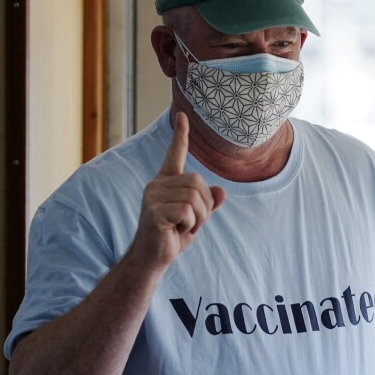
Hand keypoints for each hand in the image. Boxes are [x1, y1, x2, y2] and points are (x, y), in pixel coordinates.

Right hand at [127, 112, 224, 273]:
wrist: (152, 259)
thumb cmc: (171, 237)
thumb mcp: (195, 218)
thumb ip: (207, 204)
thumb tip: (222, 191)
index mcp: (165, 182)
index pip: (174, 154)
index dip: (180, 135)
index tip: (182, 116)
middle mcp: (156, 184)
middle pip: (198, 182)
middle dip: (204, 206)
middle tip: (190, 223)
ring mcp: (153, 196)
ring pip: (195, 197)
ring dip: (198, 217)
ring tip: (183, 227)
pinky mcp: (153, 210)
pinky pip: (187, 211)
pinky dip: (189, 225)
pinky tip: (175, 231)